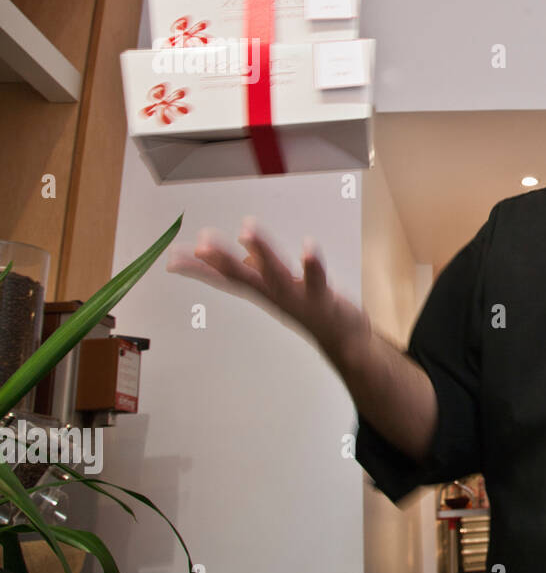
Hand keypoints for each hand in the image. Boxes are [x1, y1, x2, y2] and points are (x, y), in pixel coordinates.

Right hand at [165, 216, 368, 362]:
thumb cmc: (314, 310)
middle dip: (222, 260)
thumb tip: (247, 257)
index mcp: (265, 291)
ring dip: (262, 253)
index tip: (172, 259)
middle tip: (200, 242)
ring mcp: (299, 298)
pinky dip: (311, 264)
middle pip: (244, 277)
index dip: (200, 269)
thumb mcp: (284, 289)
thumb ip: (265, 274)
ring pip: (276, 274)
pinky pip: (316, 279)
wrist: (347, 342)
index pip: (227, 277)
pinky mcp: (323, 298)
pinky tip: (308, 245)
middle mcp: (276, 295)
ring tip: (246, 229)